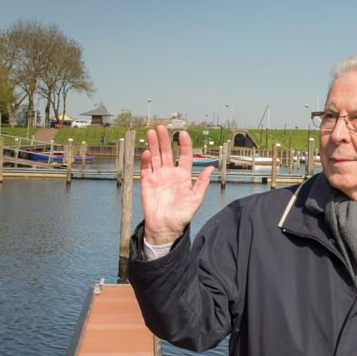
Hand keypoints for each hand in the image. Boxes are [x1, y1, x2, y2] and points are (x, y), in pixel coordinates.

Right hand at [140, 125, 213, 243]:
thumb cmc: (183, 214)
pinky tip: (147, 152)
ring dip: (154, 145)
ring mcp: (158, 177)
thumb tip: (211, 168)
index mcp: (183, 176)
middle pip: (167, 153)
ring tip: (152, 132)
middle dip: (164, 140)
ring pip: (155, 157)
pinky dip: (146, 161)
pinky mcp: (147, 183)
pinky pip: (145, 169)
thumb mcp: (195, 199)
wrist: (166, 227)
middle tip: (161, 127)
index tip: (183, 133)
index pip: (184, 156)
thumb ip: (201, 183)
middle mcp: (170, 173)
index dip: (184, 144)